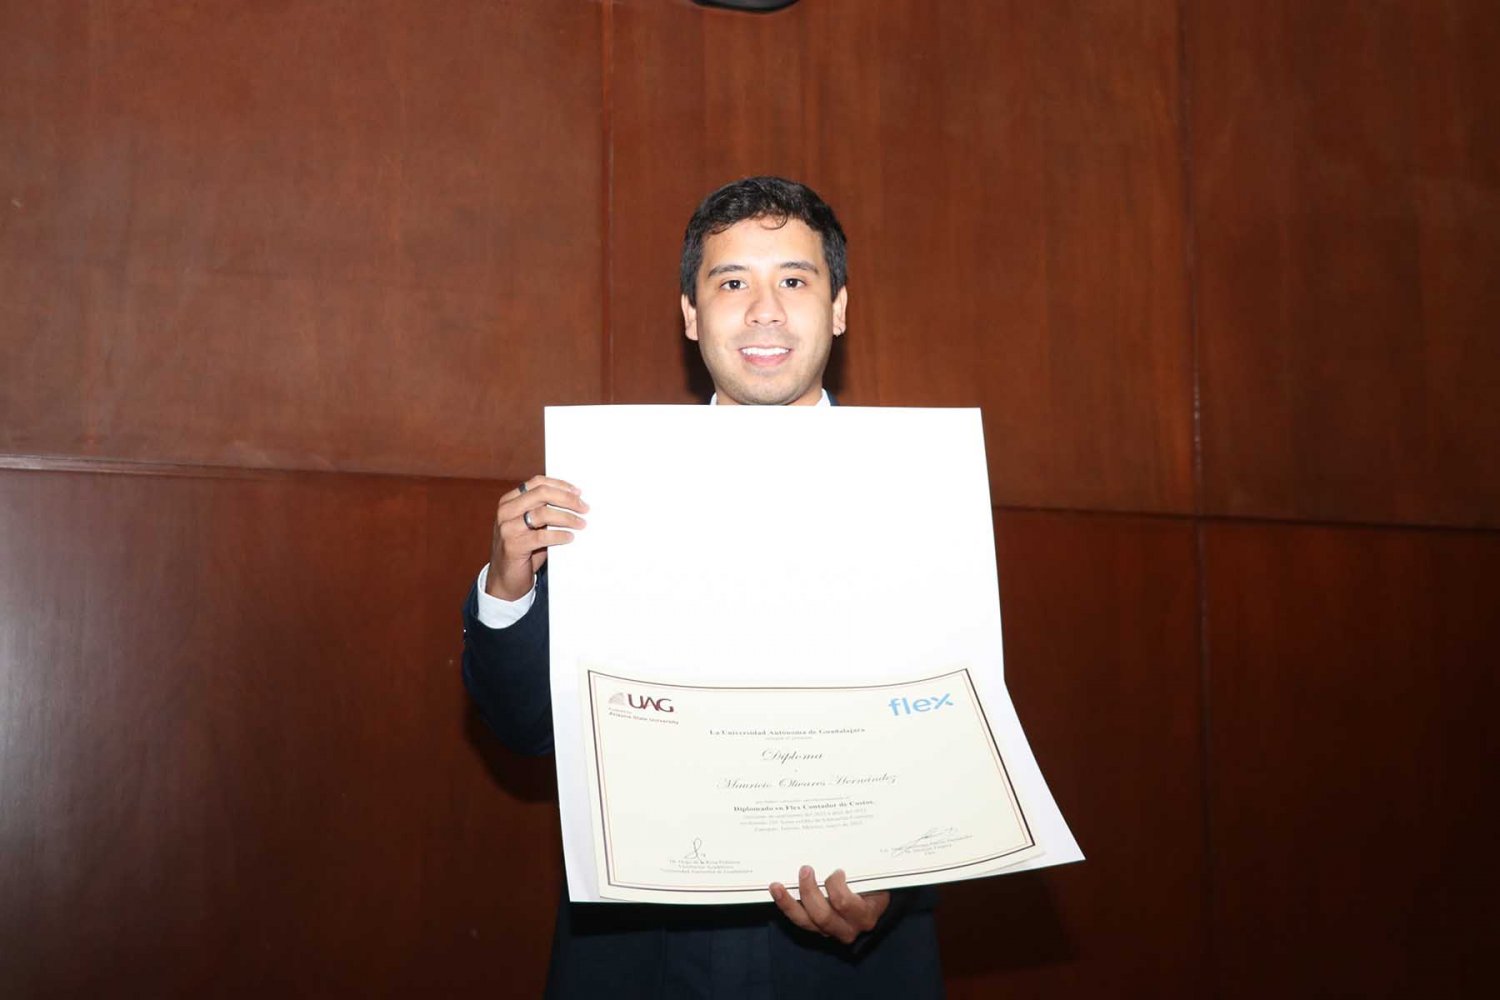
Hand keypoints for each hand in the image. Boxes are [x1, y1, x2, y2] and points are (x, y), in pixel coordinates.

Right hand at [485, 475, 587, 600]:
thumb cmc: (523, 549)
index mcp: (509, 501)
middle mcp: (506, 511)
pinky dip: (559, 535)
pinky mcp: (512, 546)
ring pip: (542, 513)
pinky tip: (570, 537)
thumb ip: (544, 510)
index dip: (560, 485)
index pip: (537, 483)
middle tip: (584, 508)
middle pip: (541, 494)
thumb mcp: (530, 525)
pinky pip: (541, 537)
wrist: (506, 578)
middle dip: (567, 499)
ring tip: (581, 523)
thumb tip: (576, 501)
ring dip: (567, 517)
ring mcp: (507, 528)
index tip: (578, 492)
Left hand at [769, 866, 889, 944]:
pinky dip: (787, 906)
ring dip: (789, 903)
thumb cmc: (875, 885)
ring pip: (806, 922)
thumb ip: (862, 867)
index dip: (835, 886)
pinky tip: (777, 892)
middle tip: (805, 869)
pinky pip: (800, 921)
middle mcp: (848, 928)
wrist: (876, 906)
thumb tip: (847, 839)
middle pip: (822, 915)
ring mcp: (831, 931)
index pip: (844, 903)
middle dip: (809, 892)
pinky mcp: (818, 930)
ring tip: (776, 886)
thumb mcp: (874, 877)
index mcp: (865, 914)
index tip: (836, 870)